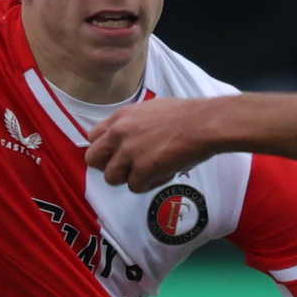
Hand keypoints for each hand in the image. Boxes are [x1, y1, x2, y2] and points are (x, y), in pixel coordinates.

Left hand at [84, 93, 229, 188]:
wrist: (203, 123)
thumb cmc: (185, 115)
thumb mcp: (150, 109)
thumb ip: (132, 123)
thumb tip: (129, 136)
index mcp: (121, 117)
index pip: (93, 137)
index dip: (105, 149)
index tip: (117, 154)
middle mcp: (119, 133)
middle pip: (94, 159)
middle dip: (108, 166)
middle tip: (127, 168)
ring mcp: (129, 152)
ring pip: (111, 178)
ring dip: (129, 178)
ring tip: (148, 172)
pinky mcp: (142, 169)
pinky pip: (134, 187)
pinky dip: (148, 185)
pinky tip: (162, 174)